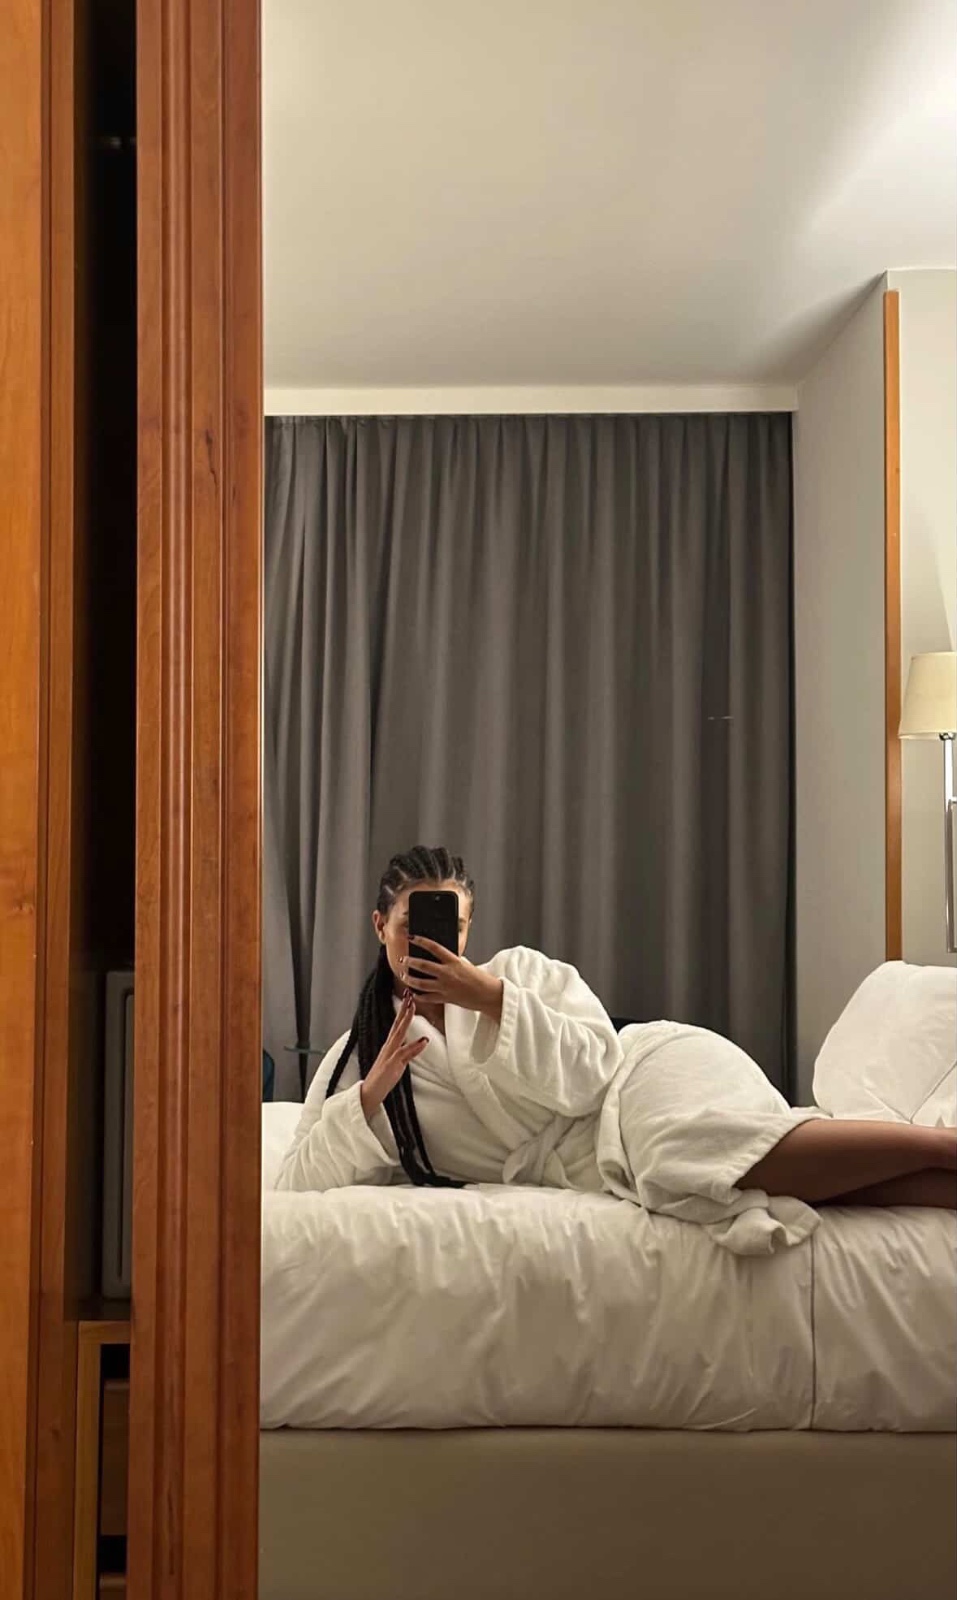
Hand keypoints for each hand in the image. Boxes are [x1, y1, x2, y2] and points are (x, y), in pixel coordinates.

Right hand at [359, 992, 427, 1120]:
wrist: (368, 1094)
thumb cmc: (383, 1079)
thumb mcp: (399, 1063)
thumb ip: (409, 1051)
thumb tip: (422, 1041)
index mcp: (390, 1046)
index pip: (398, 1025)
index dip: (404, 1011)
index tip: (409, 998)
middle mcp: (388, 1047)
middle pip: (397, 1024)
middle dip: (404, 1008)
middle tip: (410, 994)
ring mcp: (389, 1055)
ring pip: (399, 1034)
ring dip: (406, 1020)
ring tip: (413, 1007)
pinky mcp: (391, 1066)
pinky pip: (404, 1054)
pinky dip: (414, 1046)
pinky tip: (424, 1040)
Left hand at [402, 939, 503, 1022]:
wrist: (488, 995)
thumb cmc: (480, 979)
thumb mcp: (465, 965)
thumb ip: (451, 962)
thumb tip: (438, 958)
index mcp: (454, 961)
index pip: (433, 947)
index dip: (420, 941)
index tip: (412, 937)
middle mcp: (447, 973)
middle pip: (423, 965)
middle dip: (410, 961)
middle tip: (403, 959)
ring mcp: (445, 987)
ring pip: (420, 983)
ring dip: (409, 979)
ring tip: (403, 976)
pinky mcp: (445, 998)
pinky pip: (427, 997)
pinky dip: (418, 996)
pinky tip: (413, 993)